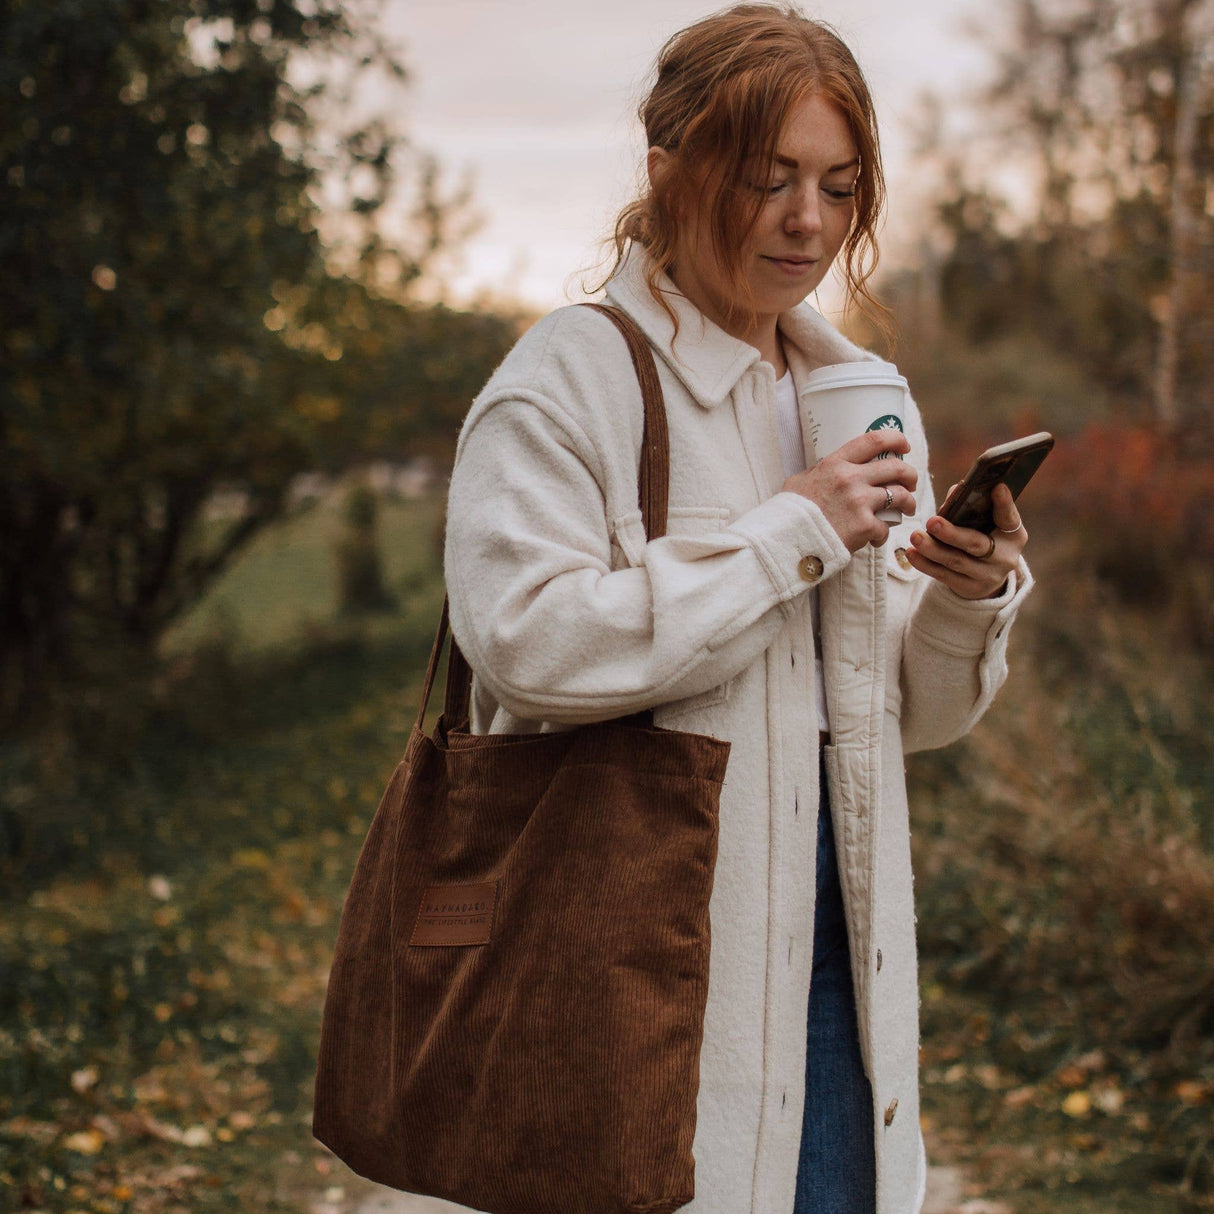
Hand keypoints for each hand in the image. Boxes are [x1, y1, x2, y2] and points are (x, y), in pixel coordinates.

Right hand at [781, 430, 917, 552]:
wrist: (785, 540)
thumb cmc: (788, 513)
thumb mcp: (798, 482)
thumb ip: (817, 474)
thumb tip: (824, 471)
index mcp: (835, 464)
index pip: (873, 441)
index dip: (895, 440)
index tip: (904, 446)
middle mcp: (851, 479)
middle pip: (896, 468)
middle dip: (910, 475)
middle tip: (911, 483)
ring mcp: (859, 502)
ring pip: (900, 496)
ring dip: (908, 503)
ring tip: (907, 509)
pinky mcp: (864, 526)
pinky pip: (885, 527)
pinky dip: (883, 533)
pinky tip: (875, 538)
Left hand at [905, 482, 1027, 598]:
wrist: (987, 576)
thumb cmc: (984, 537)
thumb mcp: (988, 524)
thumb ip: (973, 506)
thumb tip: (956, 491)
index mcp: (1013, 535)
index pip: (1009, 518)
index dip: (1004, 504)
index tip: (997, 488)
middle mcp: (1004, 557)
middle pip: (976, 544)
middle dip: (953, 534)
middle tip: (933, 522)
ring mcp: (987, 576)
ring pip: (956, 561)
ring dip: (932, 549)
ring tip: (916, 536)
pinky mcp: (969, 588)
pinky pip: (944, 575)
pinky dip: (925, 564)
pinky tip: (912, 553)